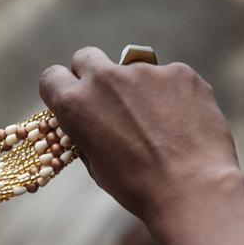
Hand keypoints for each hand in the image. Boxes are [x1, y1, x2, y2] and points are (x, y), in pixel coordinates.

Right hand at [39, 47, 243, 225]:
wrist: (191, 186)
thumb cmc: (138, 185)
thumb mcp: (95, 163)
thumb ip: (86, 131)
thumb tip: (90, 120)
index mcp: (75, 103)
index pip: (52, 77)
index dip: (60, 89)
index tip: (71, 99)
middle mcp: (104, 78)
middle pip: (86, 57)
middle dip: (92, 74)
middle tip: (109, 101)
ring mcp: (144, 71)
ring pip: (132, 70)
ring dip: (138, 90)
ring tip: (158, 125)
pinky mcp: (179, 72)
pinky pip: (168, 78)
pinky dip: (172, 95)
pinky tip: (183, 122)